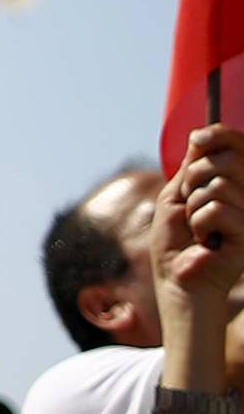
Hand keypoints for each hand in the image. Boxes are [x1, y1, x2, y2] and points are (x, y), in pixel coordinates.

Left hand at [154, 125, 243, 311]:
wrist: (177, 278)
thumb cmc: (176, 240)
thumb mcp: (178, 194)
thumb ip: (193, 166)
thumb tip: (200, 136)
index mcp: (236, 185)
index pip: (239, 147)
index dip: (221, 135)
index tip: (198, 137)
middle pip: (227, 160)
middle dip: (195, 177)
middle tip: (189, 201)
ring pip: (219, 184)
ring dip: (194, 205)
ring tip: (197, 227)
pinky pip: (216, 209)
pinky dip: (199, 222)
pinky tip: (205, 241)